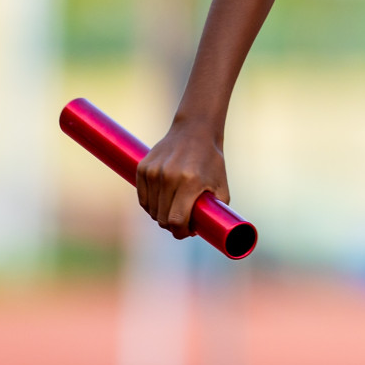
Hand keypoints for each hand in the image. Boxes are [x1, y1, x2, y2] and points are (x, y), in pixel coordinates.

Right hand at [136, 121, 229, 239]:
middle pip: (162, 218)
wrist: (195, 130)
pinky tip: (162, 201)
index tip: (186, 231)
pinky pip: (143, 198)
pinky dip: (151, 205)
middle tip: (181, 222)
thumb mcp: (221, 186)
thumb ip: (217, 211)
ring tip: (173, 209)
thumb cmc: (211, 160)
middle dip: (171, 225)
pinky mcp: (142, 167)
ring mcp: (154, 171)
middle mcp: (169, 176)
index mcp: (190, 182)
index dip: (181, 232)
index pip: (176, 220)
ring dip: (160, 215)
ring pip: (151, 210)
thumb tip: (208, 233)